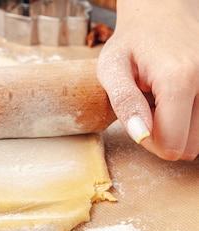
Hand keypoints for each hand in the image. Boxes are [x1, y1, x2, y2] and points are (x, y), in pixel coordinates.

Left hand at [97, 0, 198, 160]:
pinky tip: (175, 98)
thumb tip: (141, 135)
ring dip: (178, 127)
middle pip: (189, 146)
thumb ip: (124, 103)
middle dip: (164, 136)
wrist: (162, 12)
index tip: (137, 120)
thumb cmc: (131, 41)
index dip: (149, 142)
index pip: (171, 144)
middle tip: (148, 108)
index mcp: (179, 79)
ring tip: (161, 101)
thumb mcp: (112, 69)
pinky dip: (190, 117)